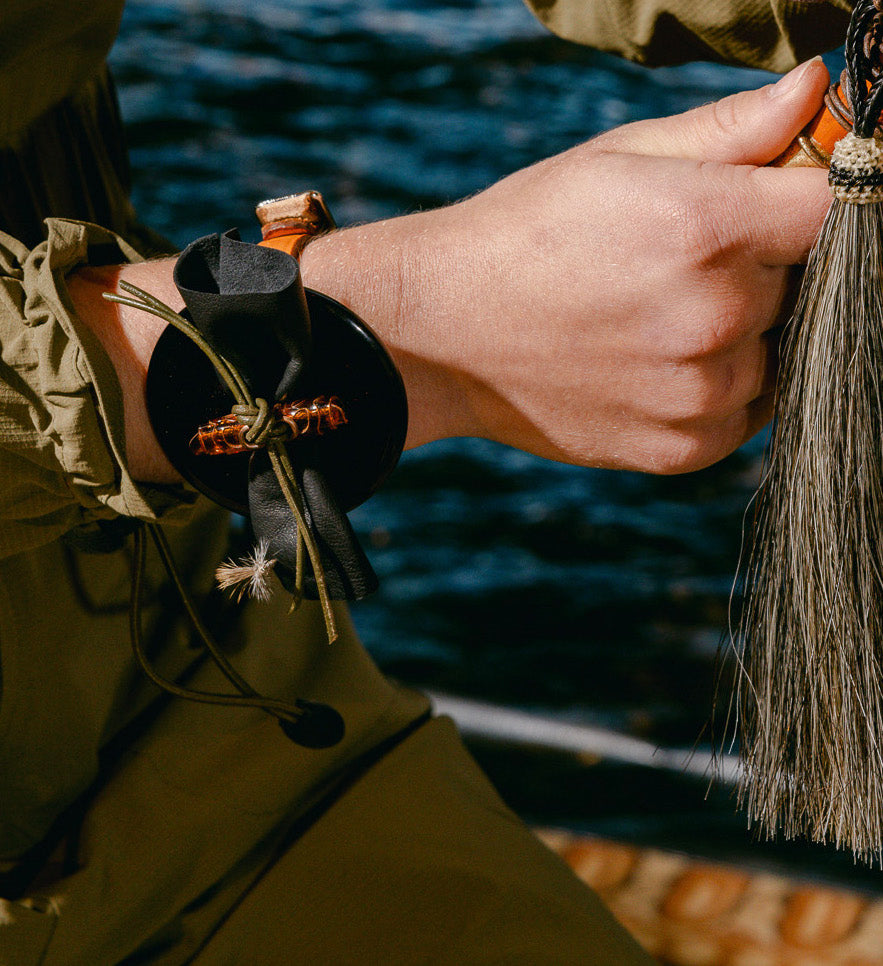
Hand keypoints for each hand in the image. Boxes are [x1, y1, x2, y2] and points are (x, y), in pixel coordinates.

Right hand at [302, 58, 831, 472]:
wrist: (443, 335)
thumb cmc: (525, 235)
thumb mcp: (617, 160)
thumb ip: (729, 129)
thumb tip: (815, 91)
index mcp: (703, 226)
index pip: (832, 207)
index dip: (804, 202)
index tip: (770, 206)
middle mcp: (712, 317)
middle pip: (806, 282)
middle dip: (761, 268)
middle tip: (679, 264)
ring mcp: (698, 394)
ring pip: (777, 350)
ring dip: (740, 333)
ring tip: (656, 318)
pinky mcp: (682, 449)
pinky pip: (747, 409)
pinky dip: (719, 386)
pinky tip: (656, 363)